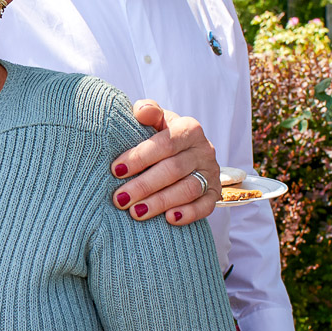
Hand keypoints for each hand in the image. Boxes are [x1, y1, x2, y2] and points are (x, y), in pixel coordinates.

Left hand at [111, 99, 220, 224]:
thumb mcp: (156, 120)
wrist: (186, 152)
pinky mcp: (215, 192)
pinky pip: (206, 206)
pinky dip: (189, 213)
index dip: (139, 158)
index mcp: (188, 128)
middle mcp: (203, 150)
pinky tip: (169, 219)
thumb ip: (148, 111)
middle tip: (120, 199)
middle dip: (144, 186)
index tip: (115, 170)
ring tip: (136, 213)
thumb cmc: (162, 136)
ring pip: (188, 189)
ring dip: (160, 202)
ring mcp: (211, 172)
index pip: (164, 143)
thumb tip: (140, 112)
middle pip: (174, 169)